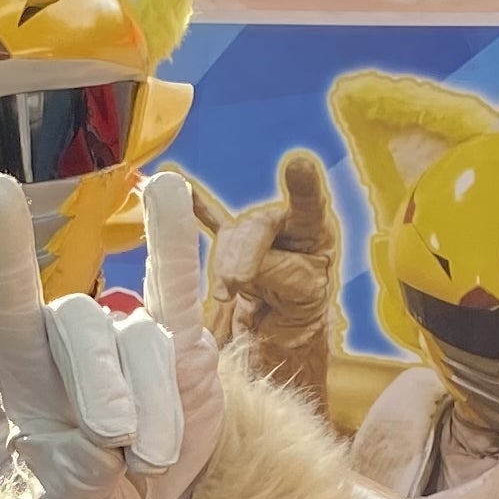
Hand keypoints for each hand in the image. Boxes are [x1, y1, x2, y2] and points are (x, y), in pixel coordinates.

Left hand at [0, 170, 226, 498]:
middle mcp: (71, 346)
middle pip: (84, 329)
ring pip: (145, 344)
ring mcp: (128, 338)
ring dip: (156, 412)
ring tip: (148, 462)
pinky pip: (178, 283)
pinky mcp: (183, 342)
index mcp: (25, 381)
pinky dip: (173, 240)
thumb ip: (80, 482)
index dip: (5, 253)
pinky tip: (166, 187)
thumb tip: (102, 447)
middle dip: (105, 389)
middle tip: (117, 444)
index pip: (8, 307)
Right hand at [201, 149, 342, 413]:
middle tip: (234, 287)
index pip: (308, 206)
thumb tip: (239, 269)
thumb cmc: (300, 313)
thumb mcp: (302, 295)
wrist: (282, 332)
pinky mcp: (233, 244)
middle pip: (254, 225)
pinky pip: (212, 222)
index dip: (303, 187)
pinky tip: (185, 190)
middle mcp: (286, 223)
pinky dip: (198, 208)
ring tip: (227, 295)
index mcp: (313, 232)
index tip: (298, 165)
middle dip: (241, 258)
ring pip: (230, 236)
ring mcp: (258, 231)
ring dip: (225, 266)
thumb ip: (277, 273)